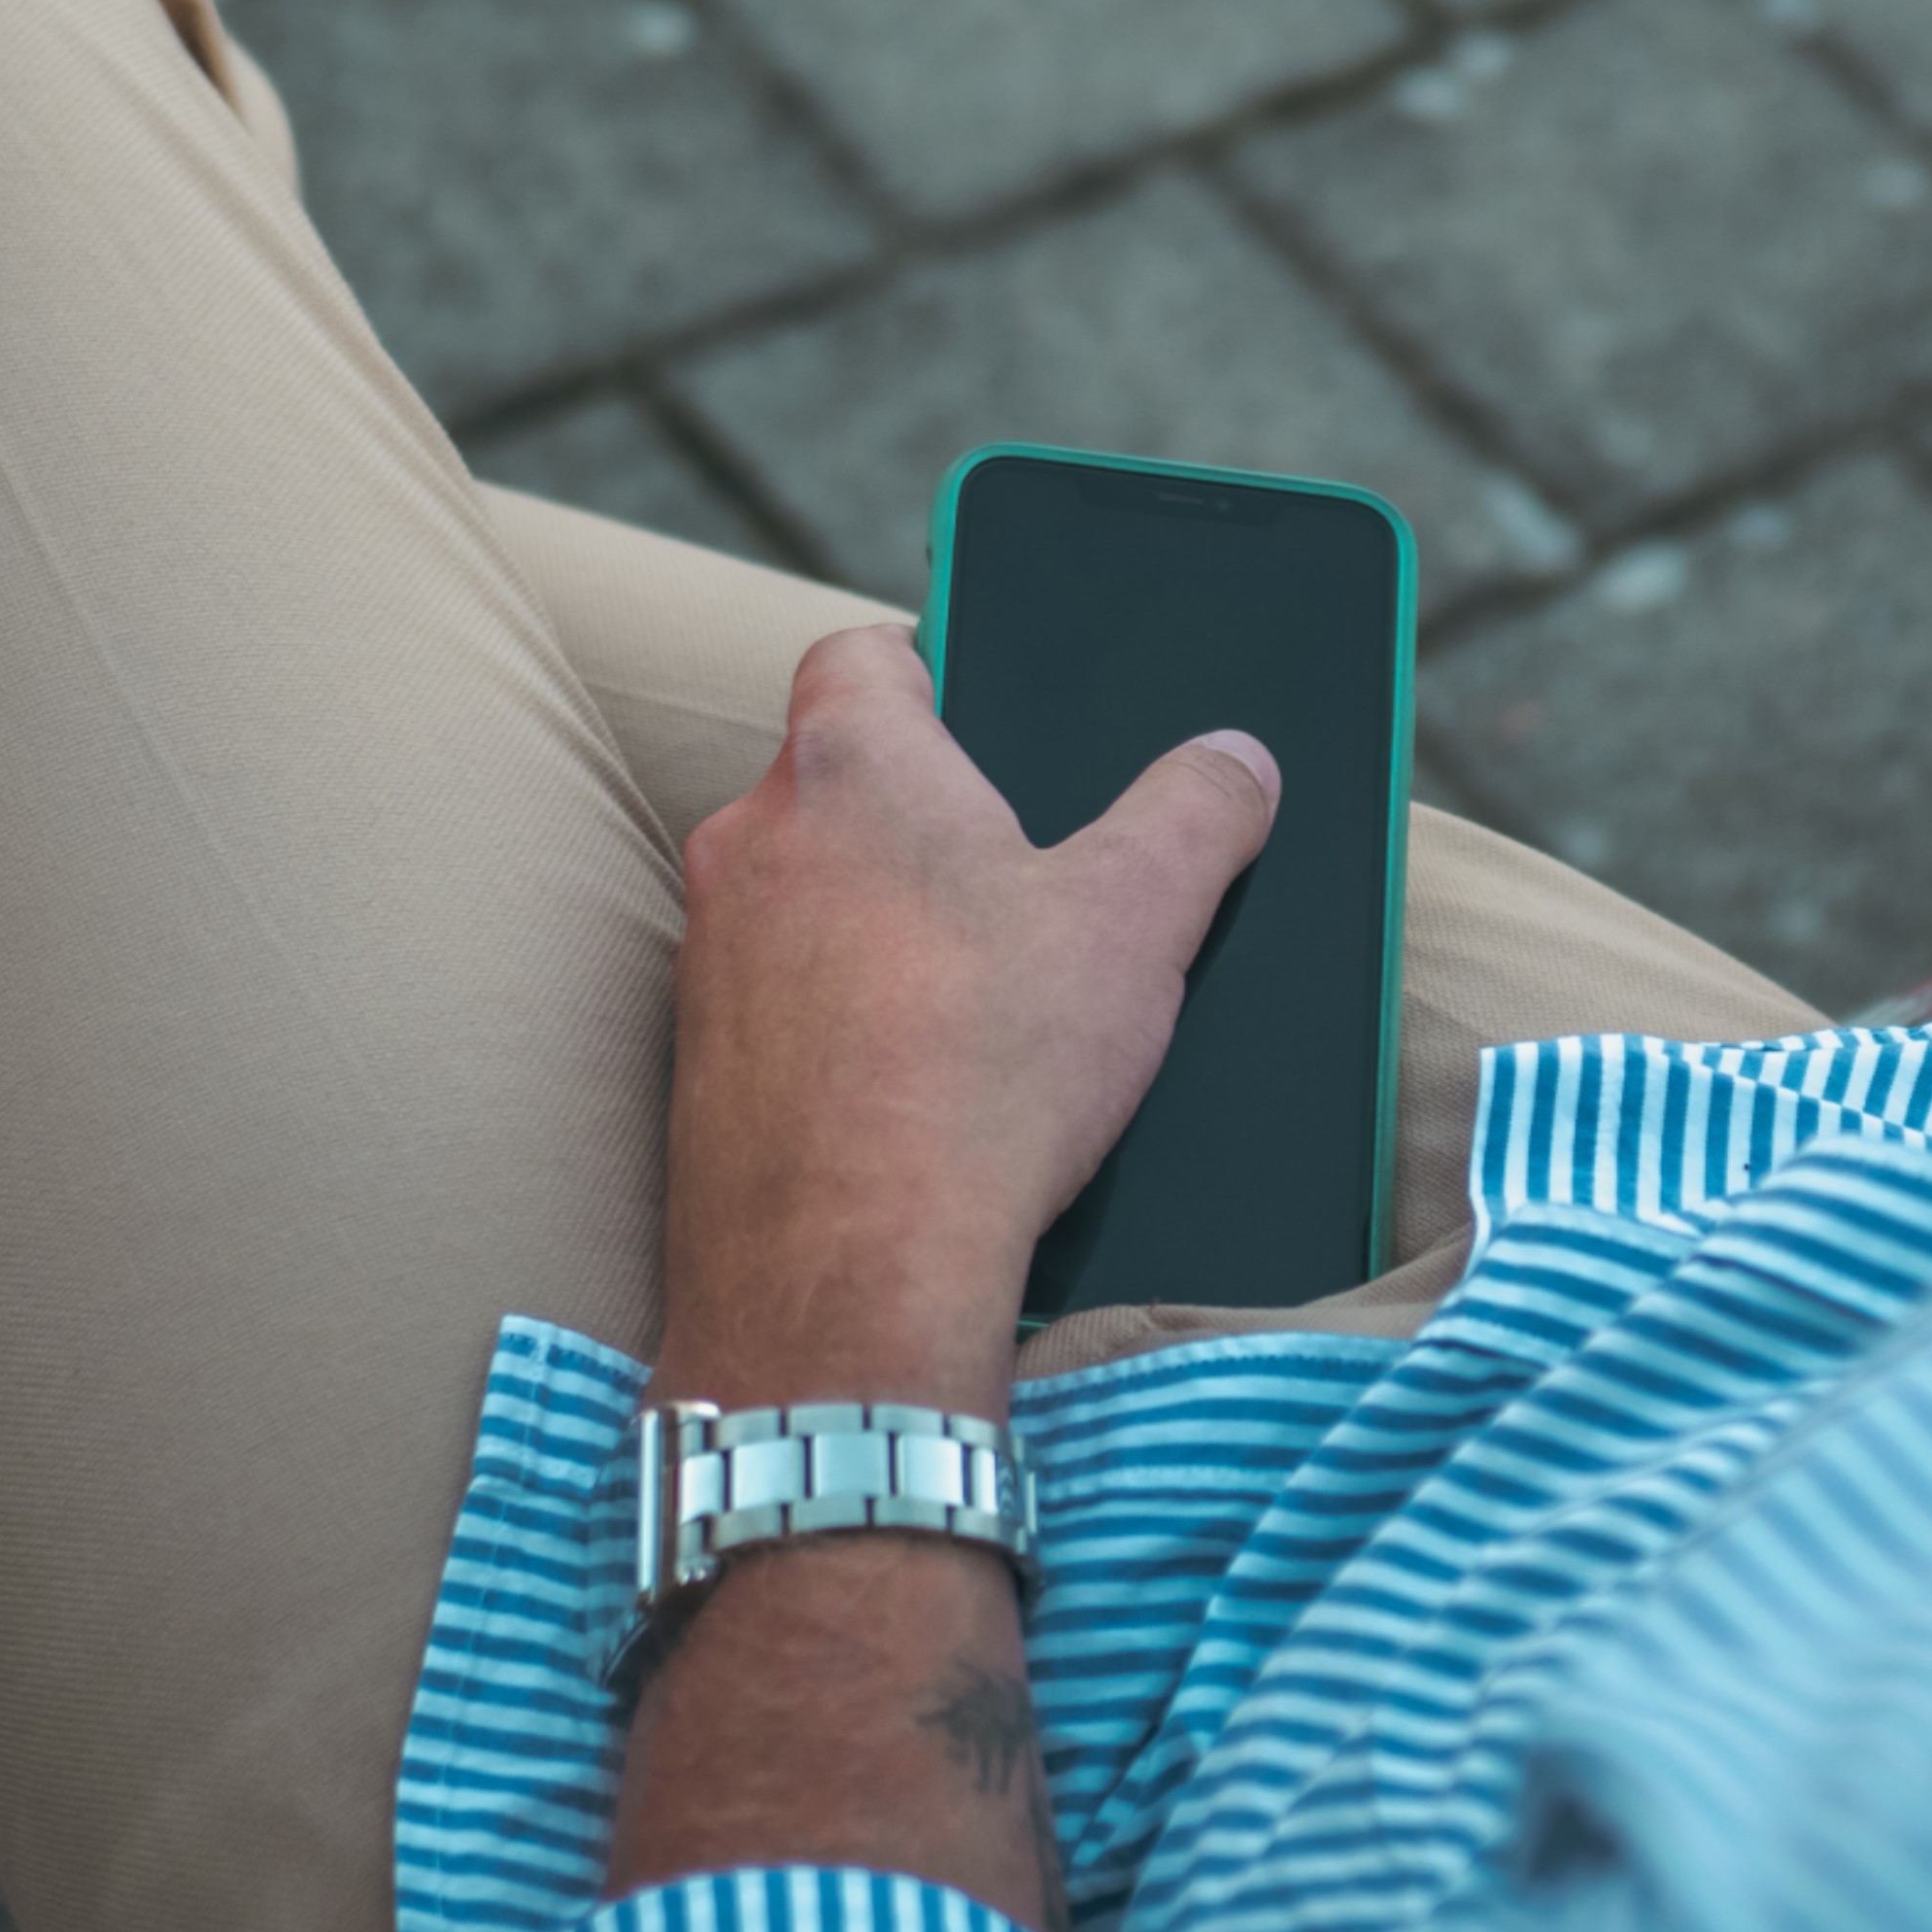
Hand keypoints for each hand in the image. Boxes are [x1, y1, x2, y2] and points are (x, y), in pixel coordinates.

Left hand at [652, 621, 1276, 1409]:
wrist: (845, 1278)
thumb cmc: (980, 1072)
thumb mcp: (1139, 918)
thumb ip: (1196, 813)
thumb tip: (1235, 760)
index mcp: (849, 762)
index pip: (864, 653)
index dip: (935, 668)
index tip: (994, 712)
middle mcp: (748, 841)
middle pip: (842, 783)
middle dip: (929, 817)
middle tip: (1026, 877)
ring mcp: (707, 958)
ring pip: (807, 899)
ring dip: (881, 926)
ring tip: (987, 1000)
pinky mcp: (696, 1067)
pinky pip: (780, 1005)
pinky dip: (842, 1024)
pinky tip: (922, 1085)